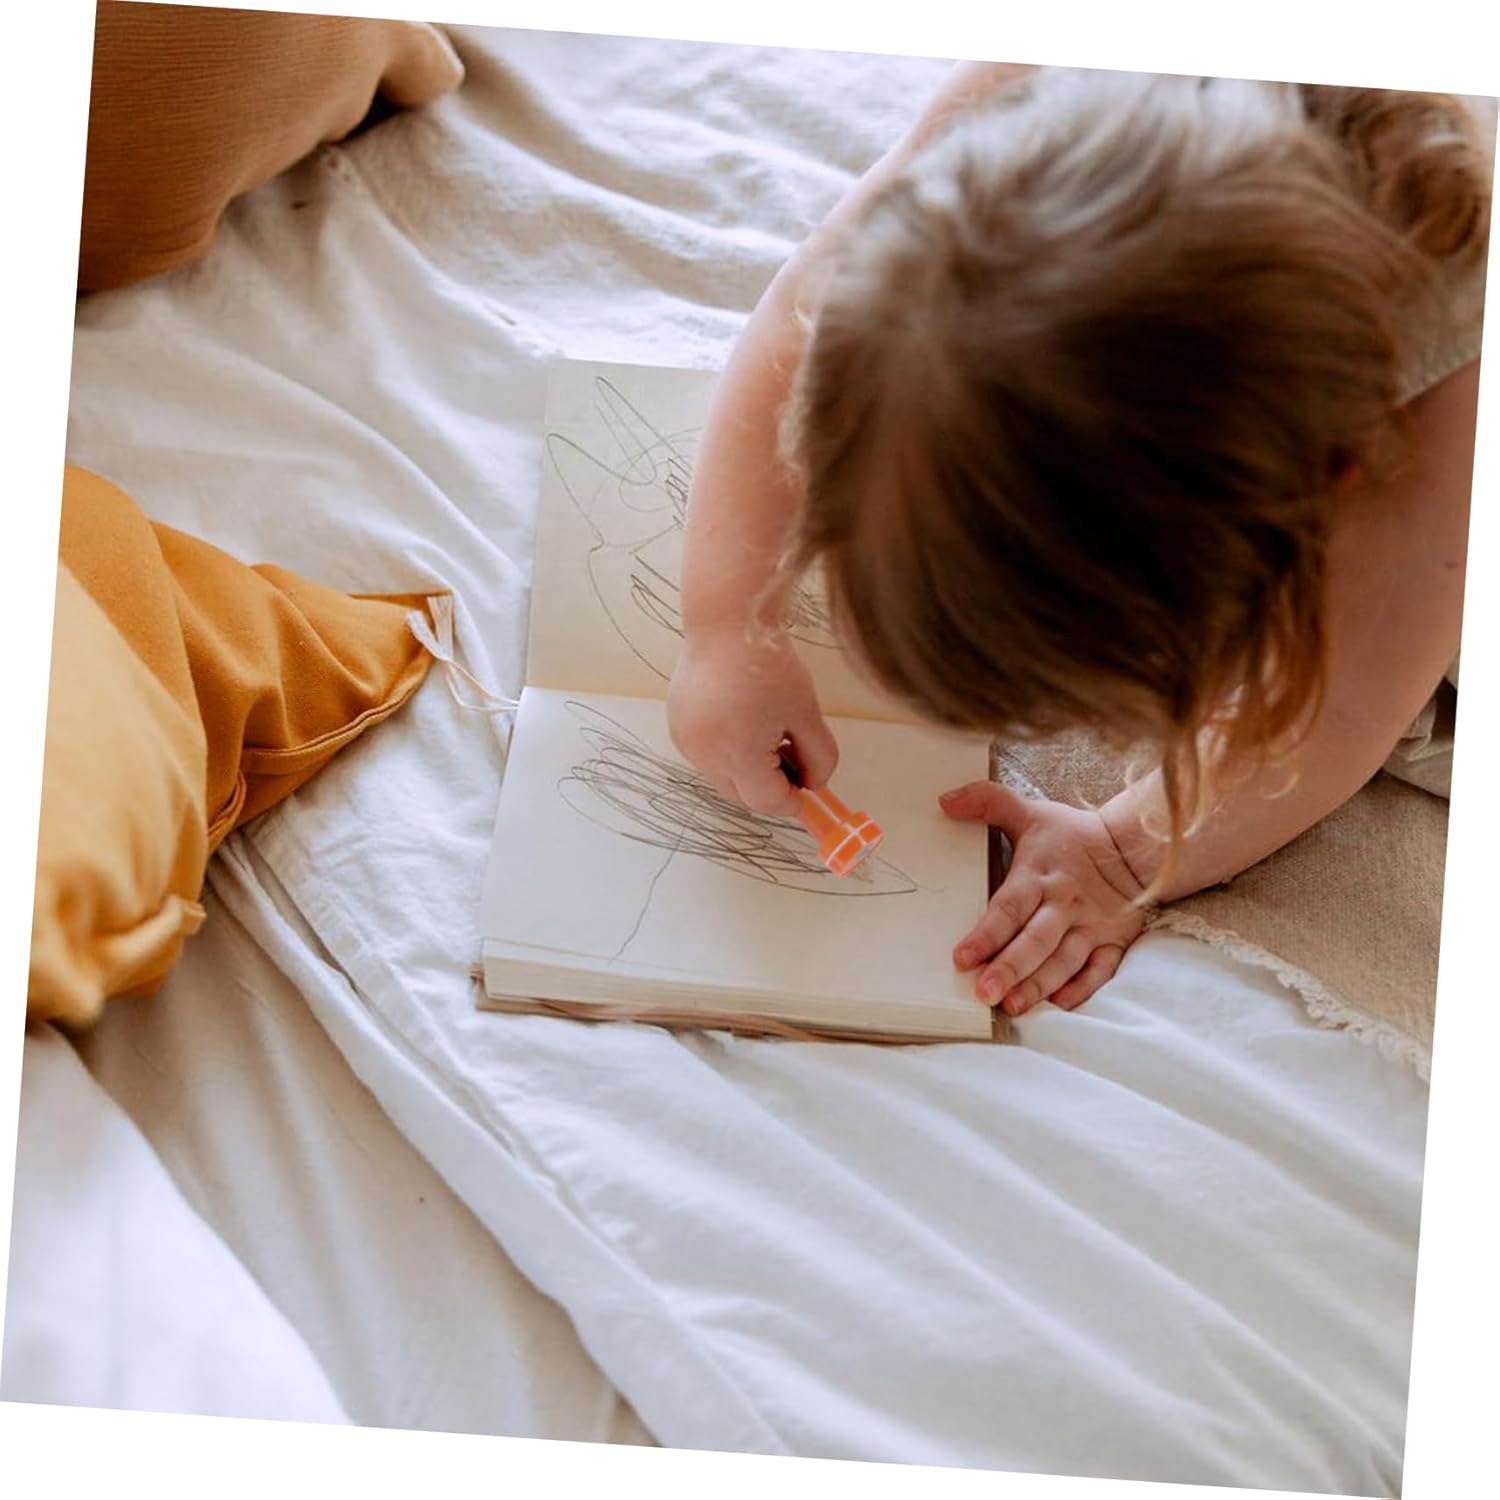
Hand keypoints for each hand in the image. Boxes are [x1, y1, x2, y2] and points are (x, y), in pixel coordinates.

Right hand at [667, 622, 838, 815]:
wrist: (728, 625)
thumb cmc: (768, 664)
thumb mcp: (807, 713)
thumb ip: (819, 757)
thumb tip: (815, 782)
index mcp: (738, 753)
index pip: (767, 801)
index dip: (791, 799)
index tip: (807, 790)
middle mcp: (705, 754)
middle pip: (742, 795)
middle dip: (768, 785)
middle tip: (791, 755)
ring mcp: (687, 742)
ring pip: (723, 776)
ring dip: (747, 768)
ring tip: (765, 730)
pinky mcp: (678, 728)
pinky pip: (707, 756)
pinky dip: (727, 750)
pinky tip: (742, 719)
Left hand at [940, 781, 1150, 1015]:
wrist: (1138, 845)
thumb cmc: (1073, 836)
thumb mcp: (1030, 812)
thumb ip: (987, 802)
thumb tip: (946, 800)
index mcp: (1040, 875)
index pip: (1009, 908)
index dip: (986, 934)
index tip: (962, 957)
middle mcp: (1065, 904)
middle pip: (1036, 941)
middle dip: (1010, 968)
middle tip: (985, 992)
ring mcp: (1091, 925)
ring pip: (1064, 961)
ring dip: (1038, 985)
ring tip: (1012, 1006)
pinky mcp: (1114, 941)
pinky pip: (1100, 970)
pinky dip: (1082, 989)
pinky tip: (1058, 1004)